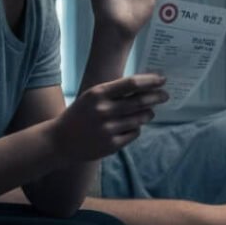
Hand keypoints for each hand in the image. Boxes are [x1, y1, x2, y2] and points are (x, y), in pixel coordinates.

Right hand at [51, 74, 168, 162]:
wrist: (60, 141)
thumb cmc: (80, 114)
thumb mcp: (92, 96)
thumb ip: (114, 91)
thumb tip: (144, 85)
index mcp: (98, 94)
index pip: (131, 84)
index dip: (150, 81)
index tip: (162, 79)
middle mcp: (103, 110)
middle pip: (139, 101)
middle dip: (156, 97)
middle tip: (165, 95)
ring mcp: (108, 129)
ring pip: (140, 119)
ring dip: (148, 113)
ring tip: (150, 112)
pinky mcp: (111, 145)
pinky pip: (134, 133)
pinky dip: (137, 128)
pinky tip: (134, 126)